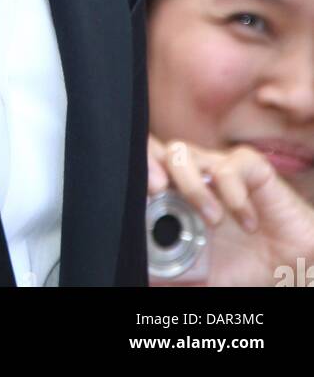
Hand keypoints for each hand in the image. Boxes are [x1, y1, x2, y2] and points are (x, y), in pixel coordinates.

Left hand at [148, 134, 313, 286]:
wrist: (288, 265)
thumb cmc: (241, 264)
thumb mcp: (200, 275)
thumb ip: (172, 274)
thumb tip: (144, 278)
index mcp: (175, 197)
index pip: (147, 168)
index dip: (139, 170)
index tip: (141, 194)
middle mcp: (192, 177)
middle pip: (157, 150)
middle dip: (151, 162)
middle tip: (158, 190)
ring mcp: (217, 169)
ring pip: (185, 153)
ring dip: (194, 189)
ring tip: (213, 221)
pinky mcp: (249, 168)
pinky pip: (231, 166)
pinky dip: (235, 197)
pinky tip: (248, 223)